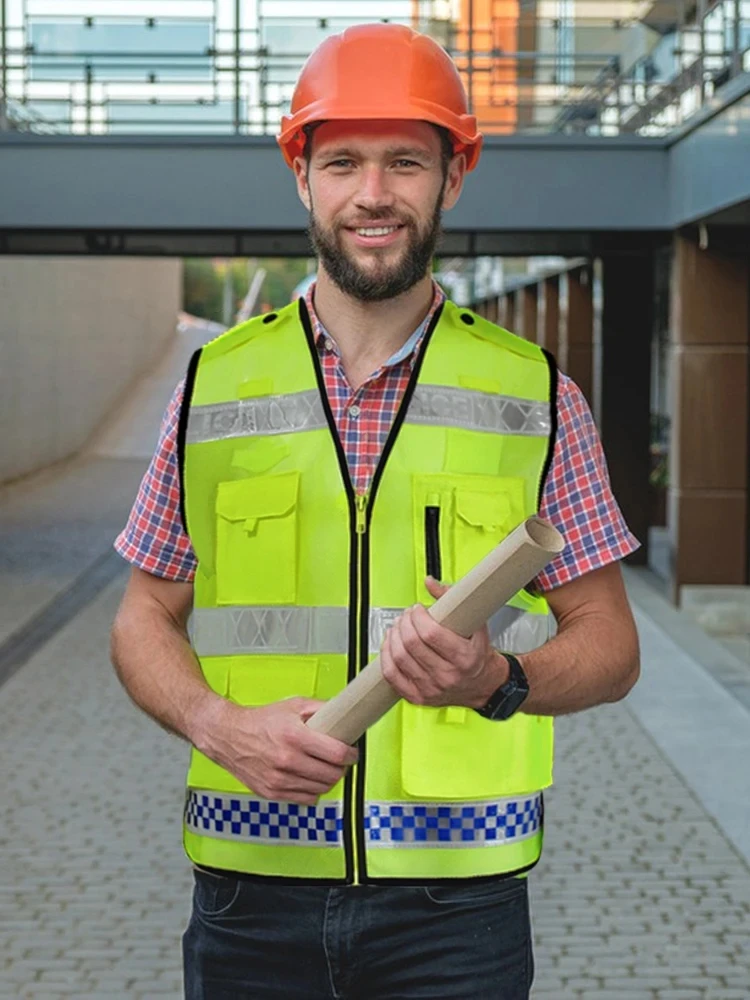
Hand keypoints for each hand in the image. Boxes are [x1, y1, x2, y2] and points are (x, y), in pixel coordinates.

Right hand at [201, 697, 358, 805]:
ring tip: (325, 768)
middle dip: (342, 767)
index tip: (352, 752)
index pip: (336, 754)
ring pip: (322, 789)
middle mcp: (286, 760)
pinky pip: (306, 799)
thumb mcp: (293, 705)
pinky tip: (310, 778)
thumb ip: (321, 709)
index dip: (351, 754)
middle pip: (332, 774)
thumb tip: (345, 714)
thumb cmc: (261, 720)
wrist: (228, 736)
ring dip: (329, 780)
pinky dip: (314, 790)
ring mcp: (278, 780)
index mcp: (294, 736)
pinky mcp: (272, 793)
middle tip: (340, 759)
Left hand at [379, 576, 508, 708]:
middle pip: (412, 644)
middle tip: (407, 615)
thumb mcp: (476, 625)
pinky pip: (391, 675)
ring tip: (398, 626)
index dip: (418, 616)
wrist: (483, 685)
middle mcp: (447, 675)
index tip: (418, 609)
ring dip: (394, 635)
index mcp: (464, 658)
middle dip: (405, 622)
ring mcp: (431, 688)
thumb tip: (430, 583)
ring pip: (399, 658)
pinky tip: (390, 644)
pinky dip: (386, 655)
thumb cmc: (478, 655)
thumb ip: (453, 599)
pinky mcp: (417, 697)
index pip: (431, 633)